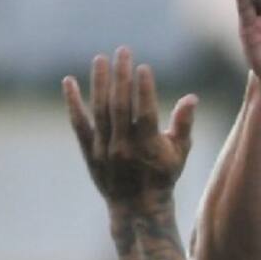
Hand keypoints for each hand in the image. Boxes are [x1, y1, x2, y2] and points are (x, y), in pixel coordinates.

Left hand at [63, 46, 197, 206]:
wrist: (136, 207)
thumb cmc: (162, 176)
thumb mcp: (179, 153)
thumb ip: (184, 124)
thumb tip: (192, 98)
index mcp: (148, 147)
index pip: (146, 113)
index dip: (144, 90)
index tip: (143, 67)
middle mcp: (124, 147)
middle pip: (121, 106)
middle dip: (122, 77)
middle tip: (123, 51)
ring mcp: (104, 149)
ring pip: (100, 110)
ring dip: (100, 83)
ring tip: (101, 59)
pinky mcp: (89, 151)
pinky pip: (79, 124)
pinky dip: (73, 103)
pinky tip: (69, 81)